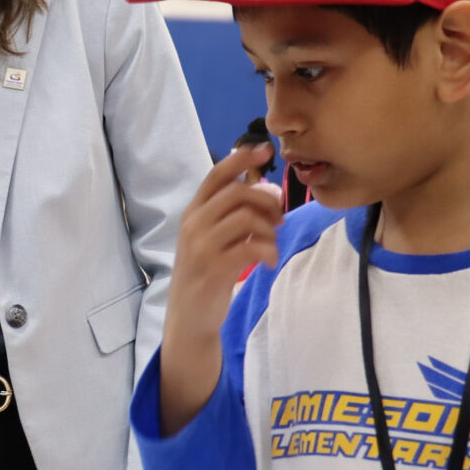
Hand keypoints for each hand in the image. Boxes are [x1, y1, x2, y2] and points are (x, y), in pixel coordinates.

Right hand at [158, 144, 281, 433]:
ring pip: (246, 217)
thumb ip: (233, 214)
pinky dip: (267, 251)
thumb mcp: (213, 238)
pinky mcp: (215, 269)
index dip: (241, 159)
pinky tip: (268, 261)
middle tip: (280, 217)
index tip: (265, 151)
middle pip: (237, 193)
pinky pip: (250, 247)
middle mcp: (194, 224)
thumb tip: (268, 189)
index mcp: (193, 212)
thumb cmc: (206, 273)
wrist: (189, 317)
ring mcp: (202, 246)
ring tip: (273, 242)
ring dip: (269, 228)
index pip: (217, 175)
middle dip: (267, 200)